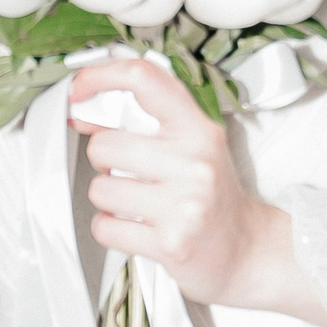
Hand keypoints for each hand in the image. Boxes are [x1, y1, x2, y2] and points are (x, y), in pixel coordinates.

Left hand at [71, 57, 326, 325]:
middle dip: (105, 163)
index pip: (144, 79)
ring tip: (135, 203)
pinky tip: (135, 227)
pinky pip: (105, 227)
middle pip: (105, 145)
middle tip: (128, 174)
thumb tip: (85, 114)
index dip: (101, 76)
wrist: (247, 250)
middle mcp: (195, 163)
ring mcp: (185, 205)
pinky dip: (110, 229)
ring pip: (100, 189)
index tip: (79, 90)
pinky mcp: (171, 243)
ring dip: (108, 199)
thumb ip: (150, 125)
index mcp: (199, 130)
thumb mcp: (196, 147)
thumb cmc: (214, 197)